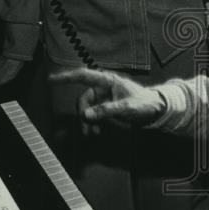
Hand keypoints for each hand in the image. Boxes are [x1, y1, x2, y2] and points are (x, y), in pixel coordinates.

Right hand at [49, 67, 165, 135]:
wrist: (157, 109)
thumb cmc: (144, 103)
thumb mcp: (125, 108)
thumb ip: (105, 111)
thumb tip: (85, 115)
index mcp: (108, 80)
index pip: (83, 75)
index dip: (66, 77)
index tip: (51, 80)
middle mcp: (104, 86)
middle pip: (84, 98)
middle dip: (83, 114)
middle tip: (86, 128)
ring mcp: (105, 96)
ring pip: (88, 108)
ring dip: (88, 121)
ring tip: (93, 133)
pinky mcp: (107, 105)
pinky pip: (94, 113)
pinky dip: (93, 123)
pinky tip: (97, 131)